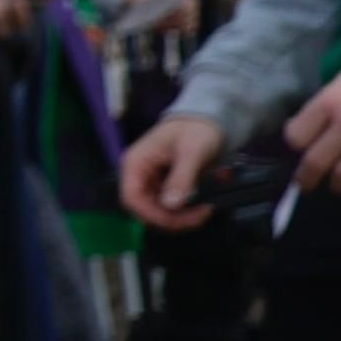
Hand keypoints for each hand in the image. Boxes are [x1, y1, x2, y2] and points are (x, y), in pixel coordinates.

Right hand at [122, 111, 231, 230]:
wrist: (208, 121)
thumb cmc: (197, 130)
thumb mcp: (192, 152)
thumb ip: (181, 178)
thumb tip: (171, 205)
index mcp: (136, 163)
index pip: (131, 197)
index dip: (151, 214)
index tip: (179, 219)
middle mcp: (139, 175)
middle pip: (144, 209)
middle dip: (171, 218)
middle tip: (201, 215)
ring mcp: (151, 182)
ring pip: (157, 211)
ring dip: (180, 217)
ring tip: (205, 210)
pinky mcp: (163, 187)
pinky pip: (168, 207)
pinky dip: (185, 211)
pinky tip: (202, 205)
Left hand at [285, 43, 340, 196]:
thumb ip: (326, 106)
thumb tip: (304, 129)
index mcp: (329, 101)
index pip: (297, 136)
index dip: (297, 147)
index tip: (302, 152)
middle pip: (315, 161)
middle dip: (307, 179)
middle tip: (307, 185)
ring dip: (340, 185)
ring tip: (340, 186)